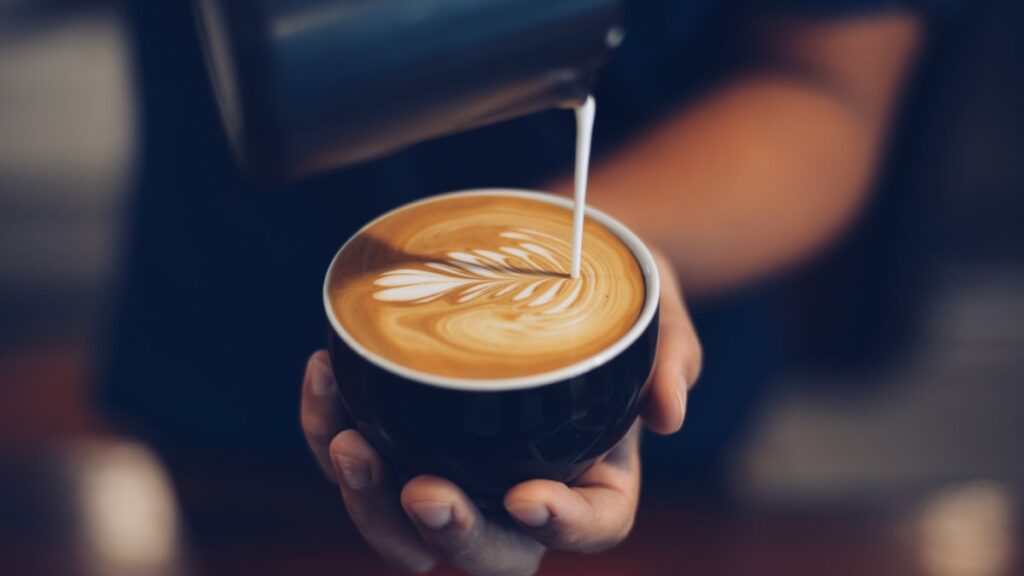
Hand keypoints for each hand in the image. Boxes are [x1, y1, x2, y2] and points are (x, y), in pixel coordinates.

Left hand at [301, 249, 700, 573]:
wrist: (553, 263)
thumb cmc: (612, 295)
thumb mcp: (657, 310)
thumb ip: (671, 354)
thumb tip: (669, 410)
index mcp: (597, 474)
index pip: (593, 525)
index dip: (562, 525)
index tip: (527, 495)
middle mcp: (524, 487)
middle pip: (490, 550)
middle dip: (451, 533)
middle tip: (422, 491)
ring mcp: (461, 468)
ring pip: (406, 528)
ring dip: (369, 502)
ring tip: (349, 442)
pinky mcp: (406, 434)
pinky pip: (361, 457)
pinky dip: (328, 429)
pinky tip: (323, 374)